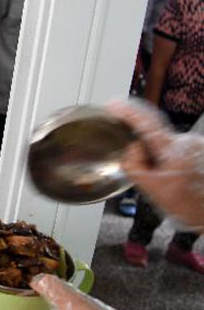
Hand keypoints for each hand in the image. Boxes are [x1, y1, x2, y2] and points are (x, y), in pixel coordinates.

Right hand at [106, 99, 203, 232]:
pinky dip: (169, 157)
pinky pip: (176, 147)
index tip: (114, 105)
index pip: (146, 124)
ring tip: (166, 178)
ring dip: (160, 156)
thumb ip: (133, 163)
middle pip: (155, 135)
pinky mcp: (200, 148)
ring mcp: (196, 144)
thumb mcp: (149, 187)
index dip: (128, 112)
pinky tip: (174, 175)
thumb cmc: (184, 204)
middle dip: (146, 149)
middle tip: (148, 171)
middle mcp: (187, 142)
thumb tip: (132, 147)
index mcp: (172, 150)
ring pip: (165, 142)